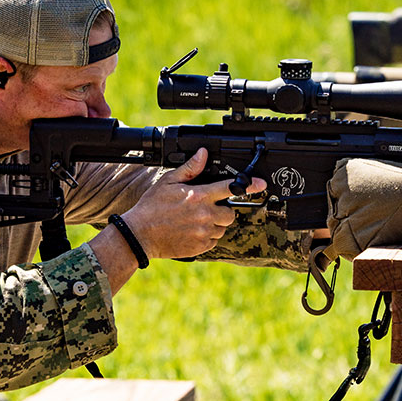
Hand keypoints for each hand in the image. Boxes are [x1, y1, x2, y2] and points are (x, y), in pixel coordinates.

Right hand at [121, 148, 258, 259]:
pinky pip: (214, 241)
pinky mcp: (201, 246)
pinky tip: (191, 231)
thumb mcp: (168, 182)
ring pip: (222, 228)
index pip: (230, 188)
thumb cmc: (152, 207)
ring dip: (214, 224)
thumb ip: (190, 169)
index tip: (260, 184)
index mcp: (199, 196)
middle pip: (230, 213)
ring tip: (194, 220)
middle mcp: (205, 215)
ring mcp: (204, 232)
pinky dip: (207, 236)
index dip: (249, 185)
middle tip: (206, 209)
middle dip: (222, 211)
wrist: (140, 235)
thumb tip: (203, 154)